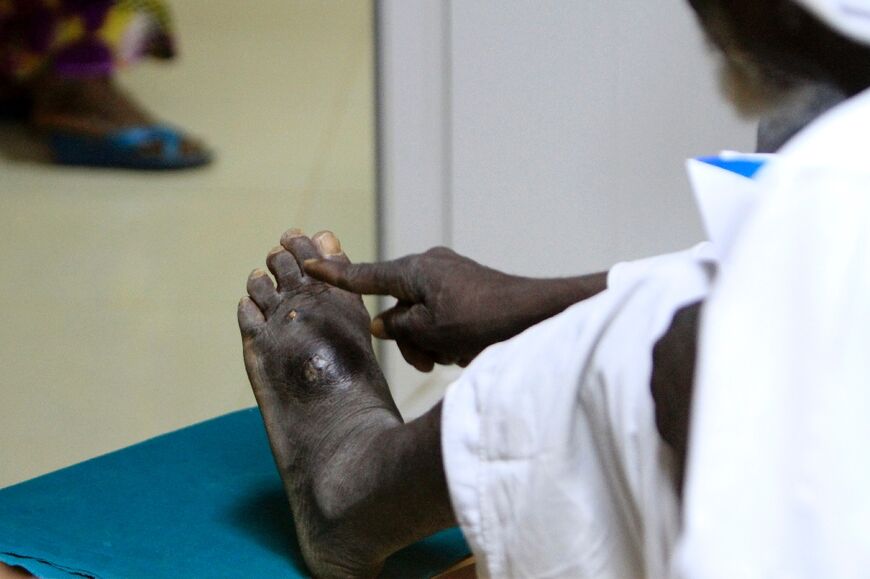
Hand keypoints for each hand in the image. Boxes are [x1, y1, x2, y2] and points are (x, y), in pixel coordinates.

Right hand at [303, 246, 525, 370]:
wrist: (536, 317)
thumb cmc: (481, 321)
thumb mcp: (429, 330)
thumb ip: (397, 327)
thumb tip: (381, 322)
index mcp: (415, 270)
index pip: (365, 276)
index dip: (335, 275)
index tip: (308, 264)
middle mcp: (430, 268)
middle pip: (398, 308)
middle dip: (408, 338)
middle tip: (428, 361)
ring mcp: (451, 279)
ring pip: (421, 317)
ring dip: (429, 343)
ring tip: (453, 357)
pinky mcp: (469, 292)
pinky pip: (444, 316)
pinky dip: (448, 337)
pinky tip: (467, 351)